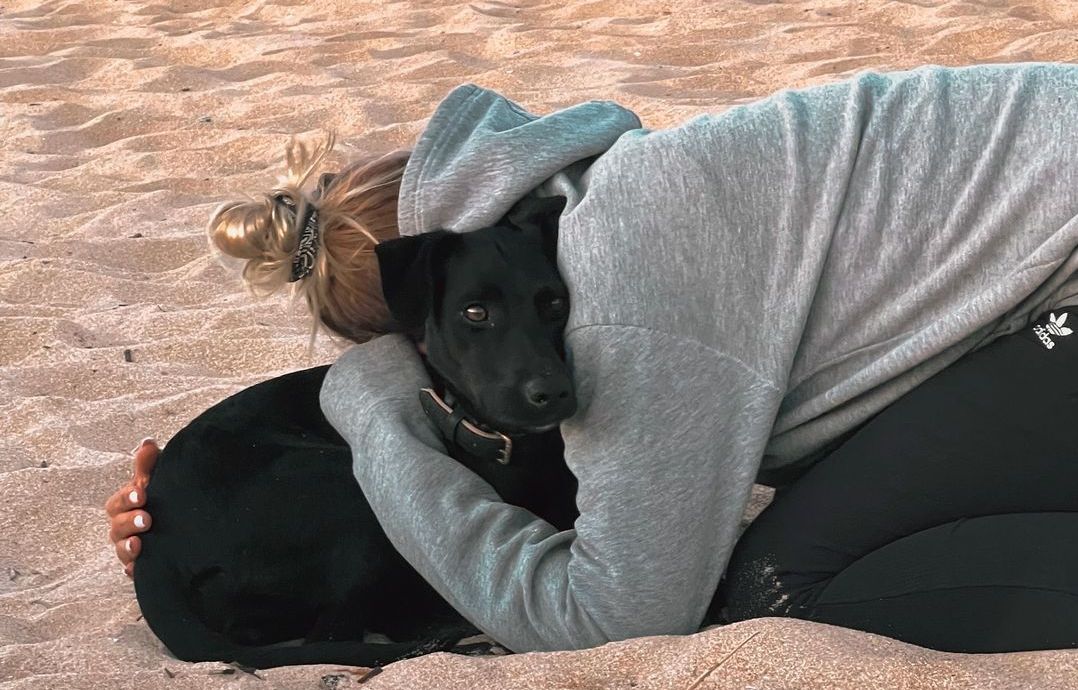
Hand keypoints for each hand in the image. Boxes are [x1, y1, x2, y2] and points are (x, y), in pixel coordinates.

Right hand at [104, 439, 158, 576]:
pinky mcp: (142, 565)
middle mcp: (123, 527)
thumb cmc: (159, 498)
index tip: (143, 493)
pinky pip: (134, 570)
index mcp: (124, 506)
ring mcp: (131, 547)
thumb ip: (148, 464)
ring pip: (122, 550)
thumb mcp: (155, 480)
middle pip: (117, 528)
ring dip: (128, 548)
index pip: (118, 502)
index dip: (128, 497)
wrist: (180, 525)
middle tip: (146, 519)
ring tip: (139, 545)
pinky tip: (139, 568)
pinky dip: (135, 569)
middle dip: (129, 523)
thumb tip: (147, 442)